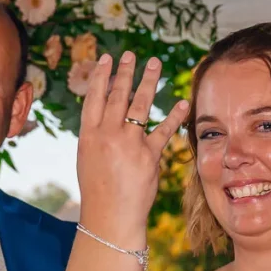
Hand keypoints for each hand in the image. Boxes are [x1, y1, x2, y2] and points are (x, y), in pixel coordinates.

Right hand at [76, 51, 188, 247]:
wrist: (110, 216)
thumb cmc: (98, 190)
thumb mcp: (88, 158)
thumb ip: (98, 135)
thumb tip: (109, 114)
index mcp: (89, 135)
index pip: (93, 98)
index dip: (100, 76)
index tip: (106, 58)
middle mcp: (108, 135)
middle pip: (117, 96)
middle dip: (126, 72)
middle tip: (132, 54)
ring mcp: (129, 144)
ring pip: (140, 105)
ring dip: (148, 81)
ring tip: (155, 64)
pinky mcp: (149, 156)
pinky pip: (164, 130)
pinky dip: (174, 115)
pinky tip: (182, 102)